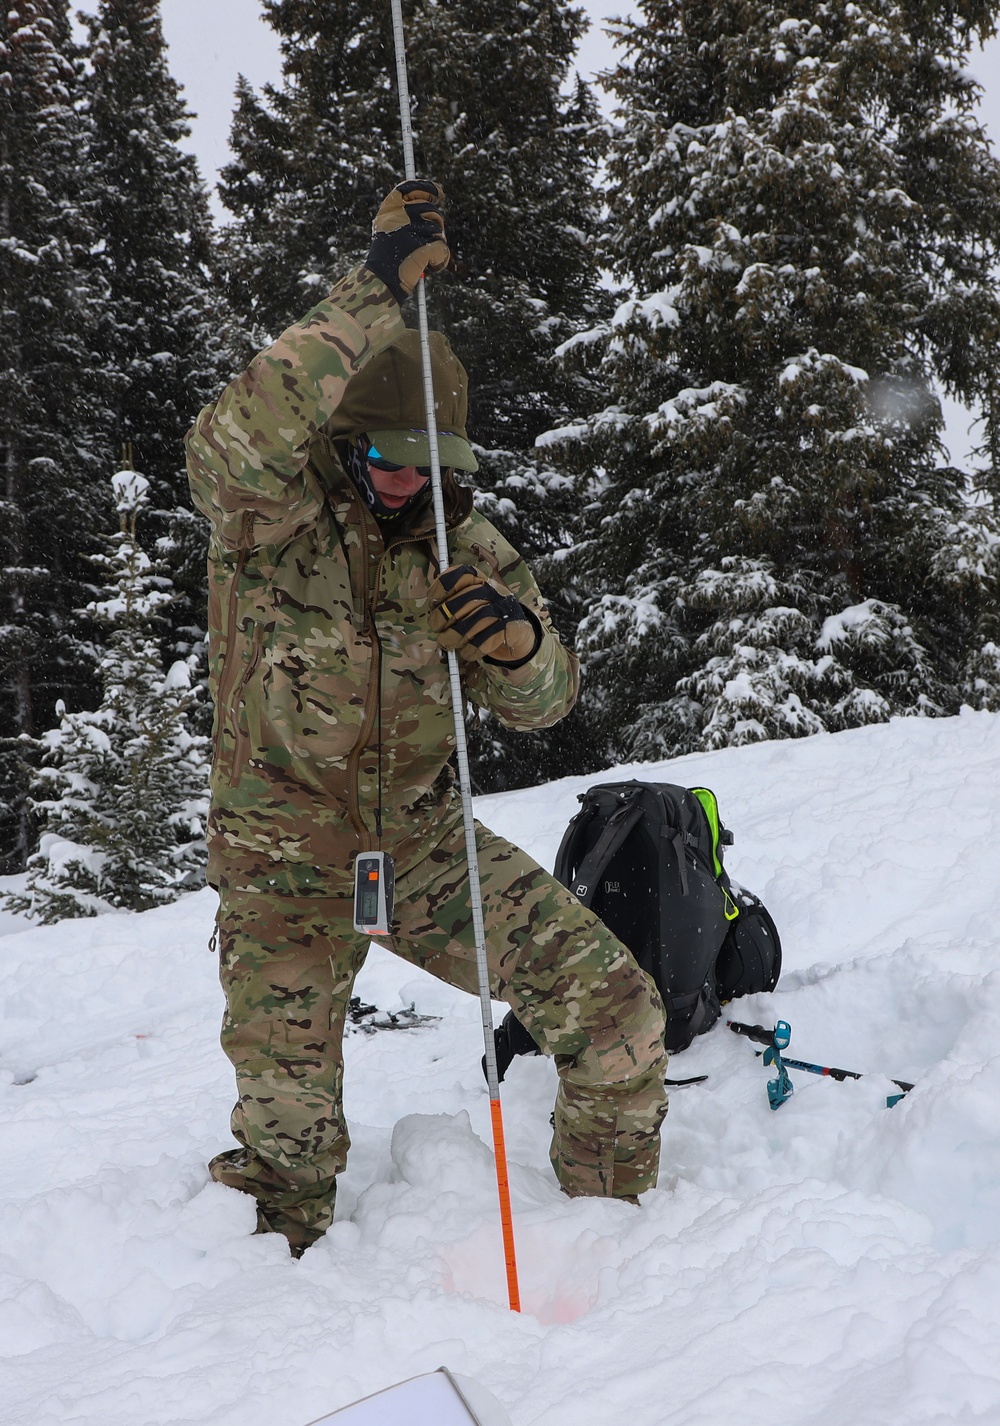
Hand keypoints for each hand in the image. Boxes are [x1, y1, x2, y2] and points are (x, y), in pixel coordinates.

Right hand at [365, 179, 449, 304]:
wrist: (382, 280)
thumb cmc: (387, 256)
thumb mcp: (389, 227)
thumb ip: (404, 211)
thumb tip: (431, 195)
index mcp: (390, 208)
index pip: (412, 187)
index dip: (428, 188)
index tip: (439, 193)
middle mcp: (401, 216)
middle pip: (431, 210)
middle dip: (435, 224)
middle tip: (429, 238)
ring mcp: (412, 231)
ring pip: (438, 231)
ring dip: (435, 244)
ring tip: (422, 256)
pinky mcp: (424, 248)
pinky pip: (443, 248)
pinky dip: (441, 260)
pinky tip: (430, 266)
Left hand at [428, 565, 540, 665]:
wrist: (518, 631)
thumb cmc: (485, 615)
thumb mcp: (472, 600)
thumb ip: (452, 600)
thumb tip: (433, 608)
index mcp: (481, 580)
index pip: (459, 575)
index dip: (441, 588)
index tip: (432, 602)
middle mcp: (493, 590)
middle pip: (462, 602)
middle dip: (443, 618)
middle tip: (437, 628)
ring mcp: (503, 609)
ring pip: (472, 622)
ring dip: (454, 636)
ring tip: (446, 643)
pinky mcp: (509, 628)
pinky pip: (484, 641)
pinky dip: (470, 649)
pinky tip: (466, 652)